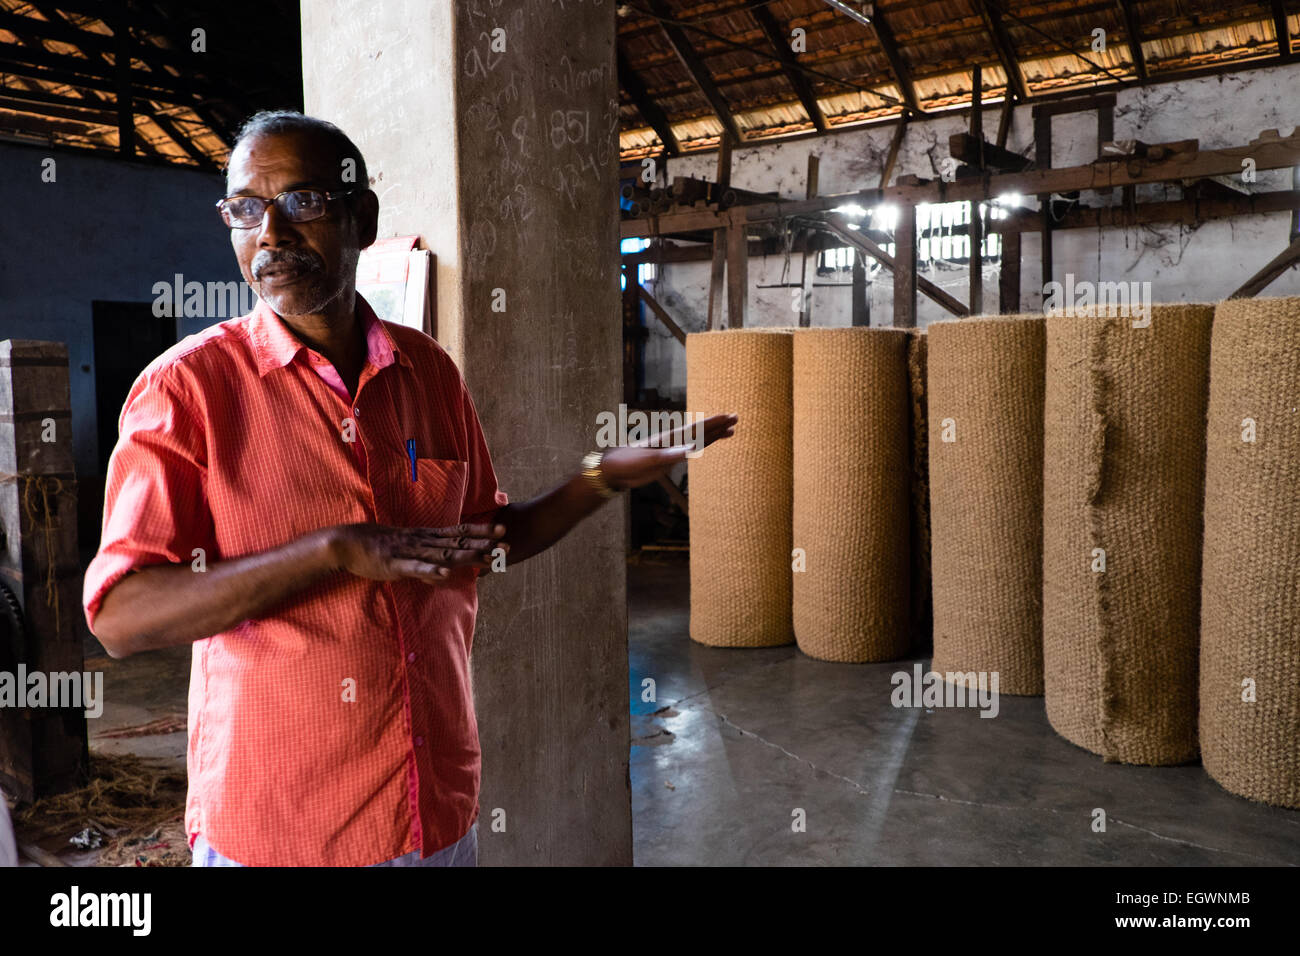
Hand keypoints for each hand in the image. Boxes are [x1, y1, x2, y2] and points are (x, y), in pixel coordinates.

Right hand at [329, 522, 507, 583]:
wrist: (348, 543)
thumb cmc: (377, 548)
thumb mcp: (407, 554)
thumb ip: (427, 564)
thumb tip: (444, 574)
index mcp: (426, 537)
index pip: (459, 533)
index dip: (481, 532)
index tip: (501, 530)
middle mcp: (423, 541)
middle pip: (458, 543)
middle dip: (484, 544)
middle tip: (507, 544)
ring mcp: (410, 552)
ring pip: (443, 555)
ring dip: (466, 557)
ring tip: (487, 558)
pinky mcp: (396, 564)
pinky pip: (416, 568)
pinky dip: (431, 571)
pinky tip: (446, 574)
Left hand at [599, 412, 738, 490]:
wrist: (615, 470)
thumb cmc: (629, 463)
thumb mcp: (649, 460)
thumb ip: (670, 455)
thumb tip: (690, 449)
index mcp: (671, 439)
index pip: (697, 429)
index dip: (713, 423)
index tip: (728, 416)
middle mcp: (674, 442)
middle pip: (702, 431)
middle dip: (719, 425)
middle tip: (737, 417)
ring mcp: (673, 449)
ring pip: (700, 440)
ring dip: (715, 436)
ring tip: (732, 431)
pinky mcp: (670, 459)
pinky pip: (691, 451)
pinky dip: (703, 446)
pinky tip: (708, 444)